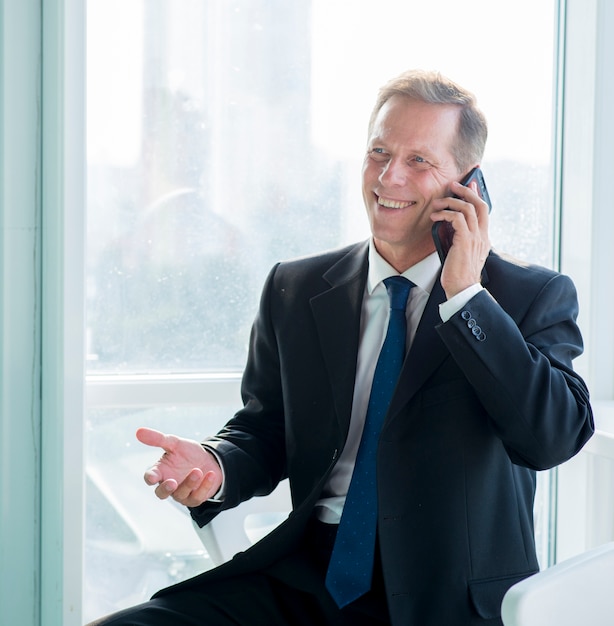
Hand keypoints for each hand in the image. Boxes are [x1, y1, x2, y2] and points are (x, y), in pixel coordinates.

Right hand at [136, 427, 222, 506]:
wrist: (209, 460)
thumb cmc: (188, 454)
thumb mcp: (175, 443)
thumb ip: (158, 439)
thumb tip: (138, 431)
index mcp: (161, 471)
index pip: (150, 477)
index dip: (150, 478)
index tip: (152, 477)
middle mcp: (169, 484)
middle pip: (161, 493)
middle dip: (166, 489)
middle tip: (172, 482)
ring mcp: (181, 493)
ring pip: (181, 494)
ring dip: (189, 483)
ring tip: (197, 470)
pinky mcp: (195, 498)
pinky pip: (198, 496)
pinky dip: (204, 486)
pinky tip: (210, 475)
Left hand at [431, 179, 490, 297]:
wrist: (462, 289)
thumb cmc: (459, 274)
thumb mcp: (462, 253)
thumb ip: (461, 239)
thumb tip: (449, 226)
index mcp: (483, 238)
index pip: (484, 210)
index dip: (477, 195)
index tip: (470, 184)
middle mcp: (482, 236)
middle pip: (479, 204)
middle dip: (466, 191)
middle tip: (453, 185)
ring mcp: (475, 238)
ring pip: (467, 209)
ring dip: (450, 202)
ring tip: (437, 203)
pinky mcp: (465, 241)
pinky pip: (457, 219)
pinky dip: (445, 214)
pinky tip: (435, 217)